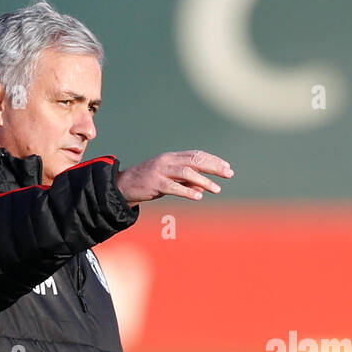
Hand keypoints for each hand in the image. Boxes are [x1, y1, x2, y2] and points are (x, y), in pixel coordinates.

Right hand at [117, 150, 232, 204]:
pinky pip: (174, 187)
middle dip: (214, 167)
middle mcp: (167, 161)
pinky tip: (198, 196)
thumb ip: (185, 181)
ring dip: (204, 181)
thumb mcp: (169, 179)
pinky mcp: (155, 184)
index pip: (197, 155)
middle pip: (195, 160)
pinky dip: (187, 191)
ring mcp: (161, 171)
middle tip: (229, 174)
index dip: (213, 160)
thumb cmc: (149, 182)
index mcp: (172, 157)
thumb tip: (202, 188)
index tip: (227, 167)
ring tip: (217, 189)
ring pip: (186, 172)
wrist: (123, 186)